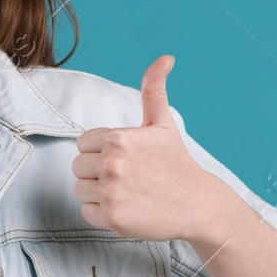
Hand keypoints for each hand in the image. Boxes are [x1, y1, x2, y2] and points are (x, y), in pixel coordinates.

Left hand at [71, 54, 241, 244]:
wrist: (198, 205)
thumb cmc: (177, 163)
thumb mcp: (163, 123)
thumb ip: (154, 89)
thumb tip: (166, 58)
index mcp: (119, 139)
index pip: (83, 143)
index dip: (101, 151)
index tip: (124, 159)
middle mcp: (112, 165)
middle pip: (78, 166)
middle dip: (97, 171)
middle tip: (126, 177)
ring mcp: (111, 193)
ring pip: (80, 189)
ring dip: (97, 192)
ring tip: (126, 192)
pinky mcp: (112, 218)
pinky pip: (87, 212)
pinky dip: (101, 213)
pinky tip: (125, 207)